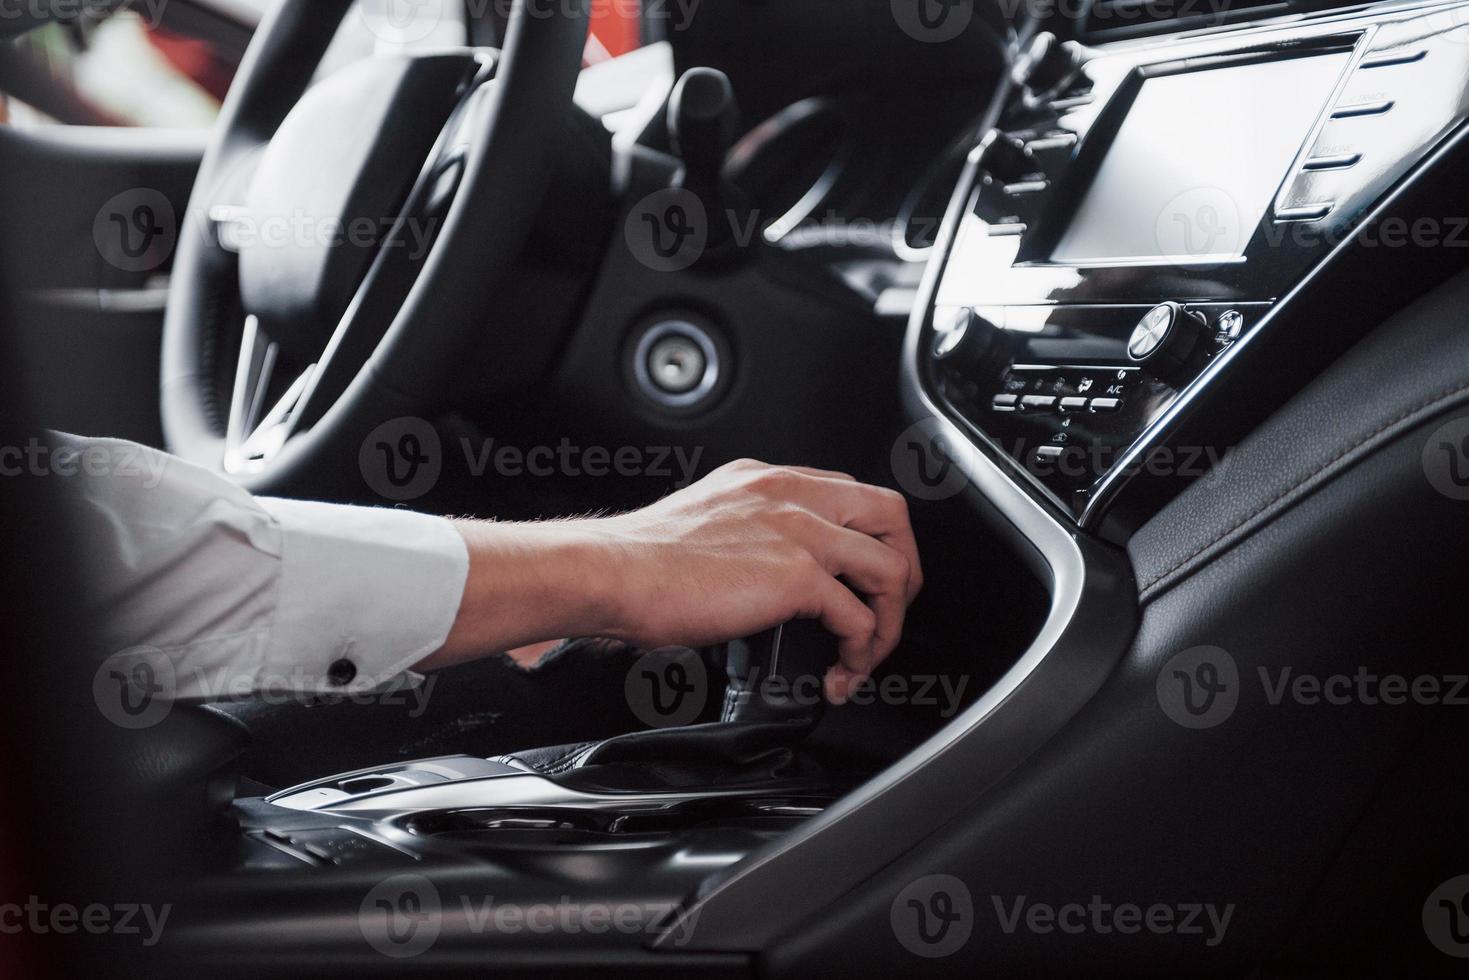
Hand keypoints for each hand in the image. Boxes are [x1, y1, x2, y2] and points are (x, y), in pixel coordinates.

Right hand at [590, 459, 923, 702]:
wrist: (613, 573)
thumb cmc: (641, 559)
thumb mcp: (708, 517)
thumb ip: (749, 529)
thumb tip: (767, 571)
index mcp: (770, 480)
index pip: (853, 494)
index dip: (871, 540)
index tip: (862, 579)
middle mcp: (793, 496)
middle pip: (893, 517)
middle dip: (904, 570)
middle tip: (888, 611)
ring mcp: (801, 533)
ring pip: (891, 569)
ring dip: (889, 623)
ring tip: (866, 655)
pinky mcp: (797, 577)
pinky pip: (860, 619)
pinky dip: (860, 655)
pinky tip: (839, 674)